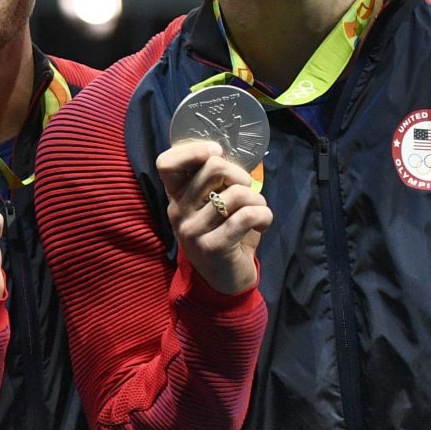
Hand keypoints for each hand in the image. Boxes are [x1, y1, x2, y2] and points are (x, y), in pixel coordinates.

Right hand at [156, 141, 270, 296]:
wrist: (225, 279)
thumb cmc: (225, 233)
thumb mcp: (214, 204)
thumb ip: (217, 182)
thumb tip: (235, 154)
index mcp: (176, 196)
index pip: (166, 163)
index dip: (194, 150)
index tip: (217, 153)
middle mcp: (178, 210)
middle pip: (213, 167)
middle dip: (241, 175)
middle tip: (246, 191)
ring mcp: (192, 230)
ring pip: (237, 193)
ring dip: (258, 200)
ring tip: (255, 212)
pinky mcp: (212, 246)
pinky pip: (247, 216)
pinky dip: (264, 215)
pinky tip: (262, 224)